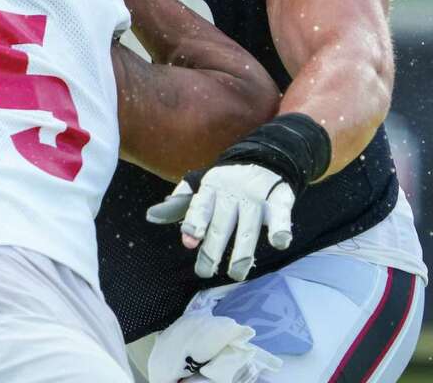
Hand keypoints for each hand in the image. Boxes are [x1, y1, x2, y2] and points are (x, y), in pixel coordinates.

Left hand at [146, 163, 294, 281]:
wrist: (264, 159)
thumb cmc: (227, 183)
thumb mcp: (202, 188)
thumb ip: (180, 204)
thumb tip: (151, 216)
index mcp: (210, 188)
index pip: (200, 207)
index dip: (194, 223)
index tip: (190, 241)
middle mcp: (232, 193)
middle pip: (221, 225)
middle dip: (212, 250)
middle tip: (204, 272)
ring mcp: (256, 197)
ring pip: (248, 229)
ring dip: (242, 253)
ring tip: (235, 274)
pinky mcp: (279, 199)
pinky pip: (280, 215)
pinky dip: (280, 228)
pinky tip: (279, 242)